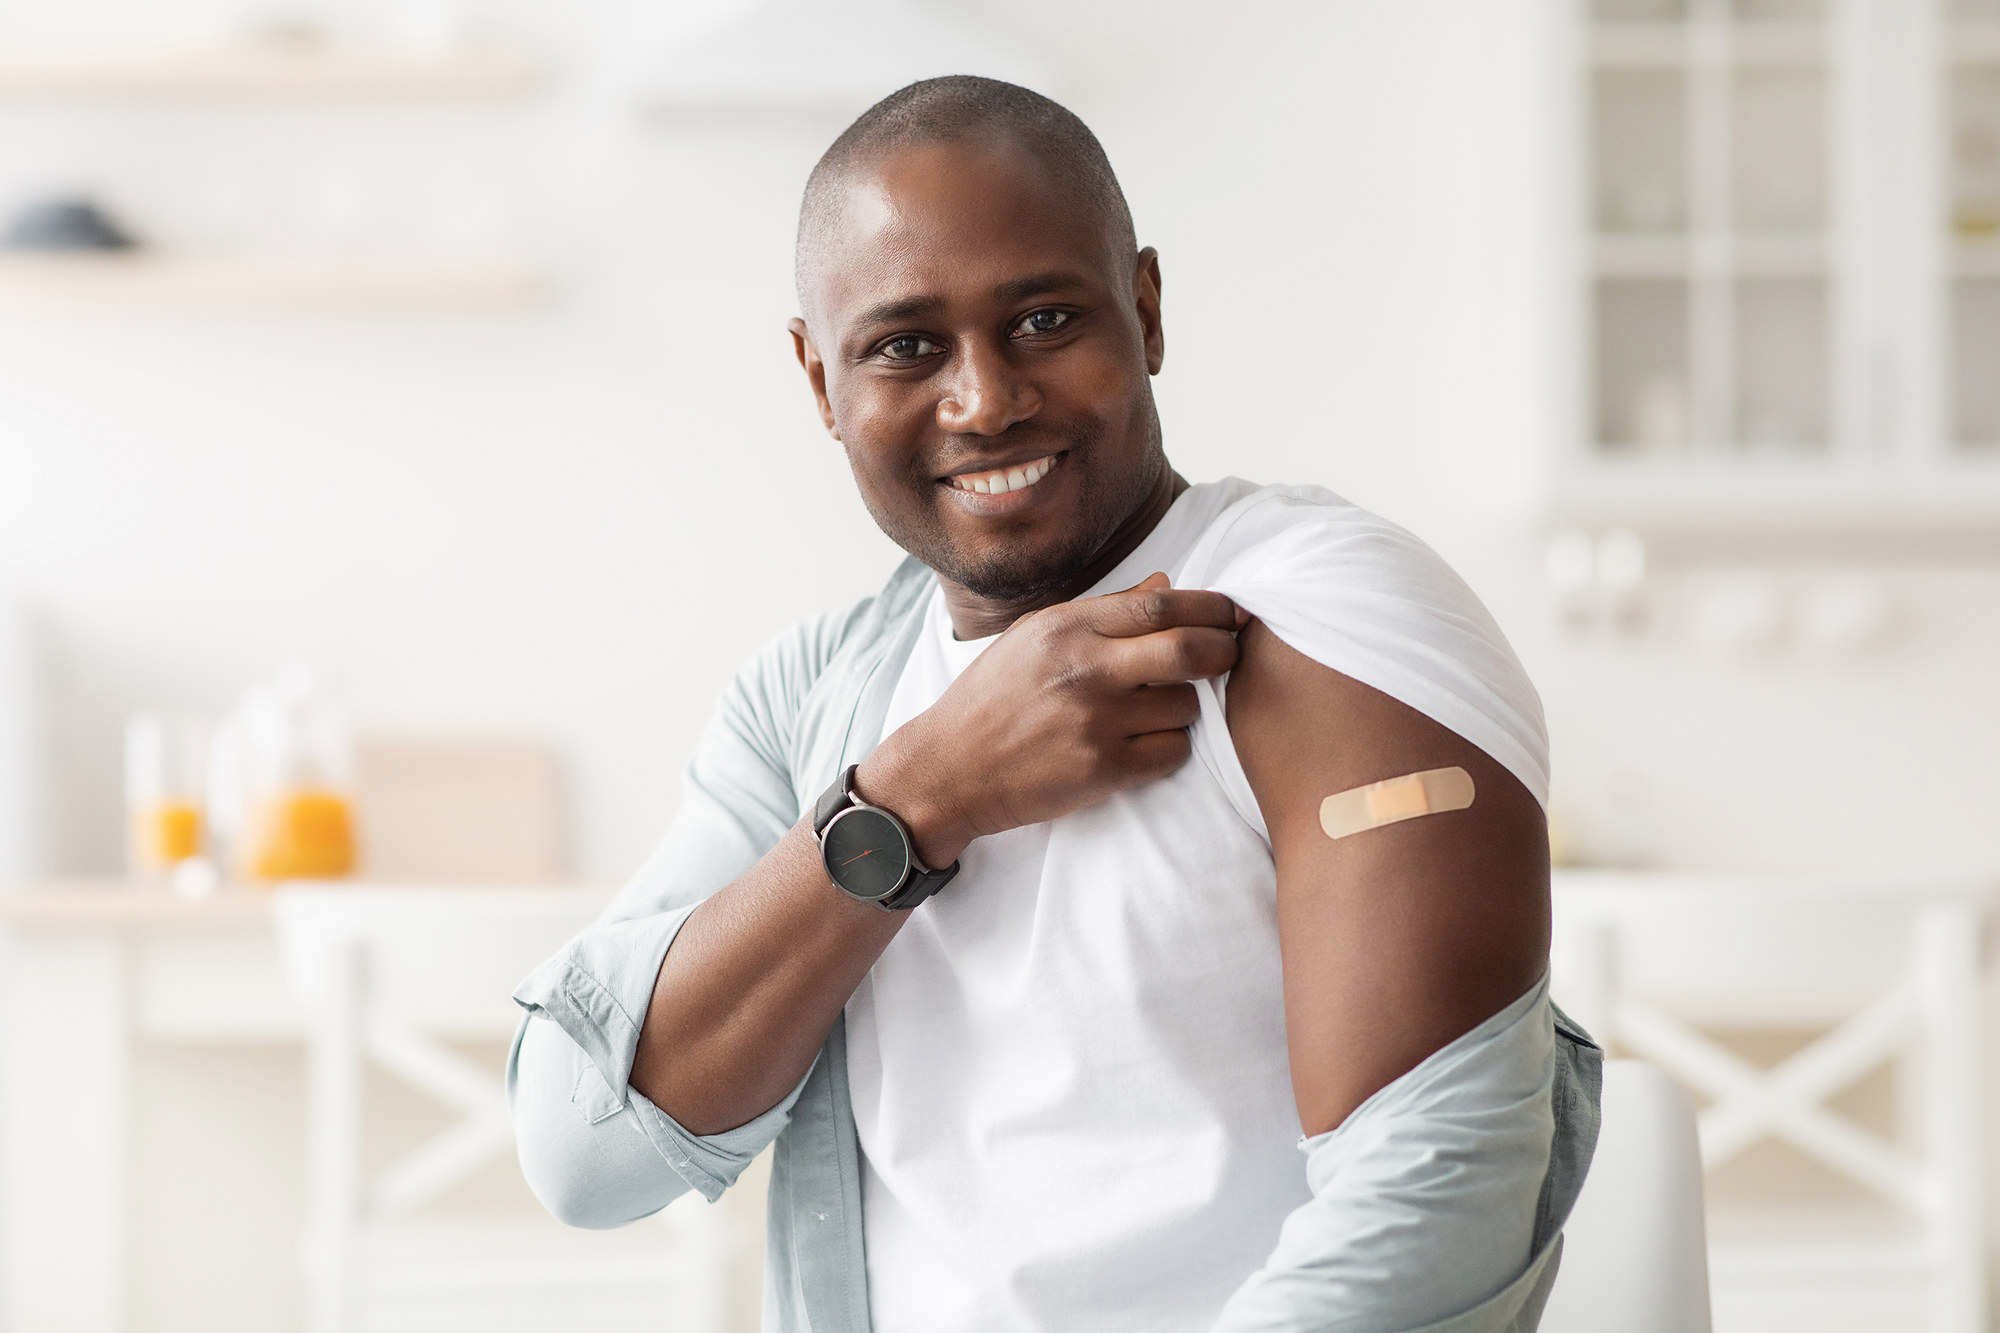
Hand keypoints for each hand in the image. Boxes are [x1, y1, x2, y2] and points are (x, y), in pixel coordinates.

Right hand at [858, 572, 1246, 865]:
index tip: (1230, 613)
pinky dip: (1172, 747)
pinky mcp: (1102, 771)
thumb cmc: (994, 698)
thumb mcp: (1036, 636)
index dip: (1211, 607)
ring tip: (1158, 709)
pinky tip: (1145, 743)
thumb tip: (1168, 583)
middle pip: (1188, 650)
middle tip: (1229, 654)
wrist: (949, 768)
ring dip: (1186, 707)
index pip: (1162, 606)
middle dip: (1223, 650)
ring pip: (1185, 706)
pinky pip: (1173, 752)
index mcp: (1068, 628)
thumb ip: (1106, 611)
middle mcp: (1084, 670)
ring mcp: (1095, 723)